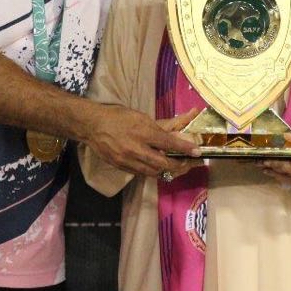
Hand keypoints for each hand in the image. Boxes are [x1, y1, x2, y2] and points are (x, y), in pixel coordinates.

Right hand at [83, 104, 201, 176]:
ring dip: (167, 171)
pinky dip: (152, 172)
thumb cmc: (117, 116)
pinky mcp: (121, 167)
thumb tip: (175, 134)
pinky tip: (158, 168)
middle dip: (179, 166)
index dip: (185, 149)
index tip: (198, 153)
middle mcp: (136, 148)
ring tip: (176, 167)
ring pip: (154, 172)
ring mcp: (127, 160)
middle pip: (163, 163)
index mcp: (142, 131)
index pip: (169, 143)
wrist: (92, 125)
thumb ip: (158, 127)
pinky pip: (142, 173)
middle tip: (189, 164)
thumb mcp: (140, 116)